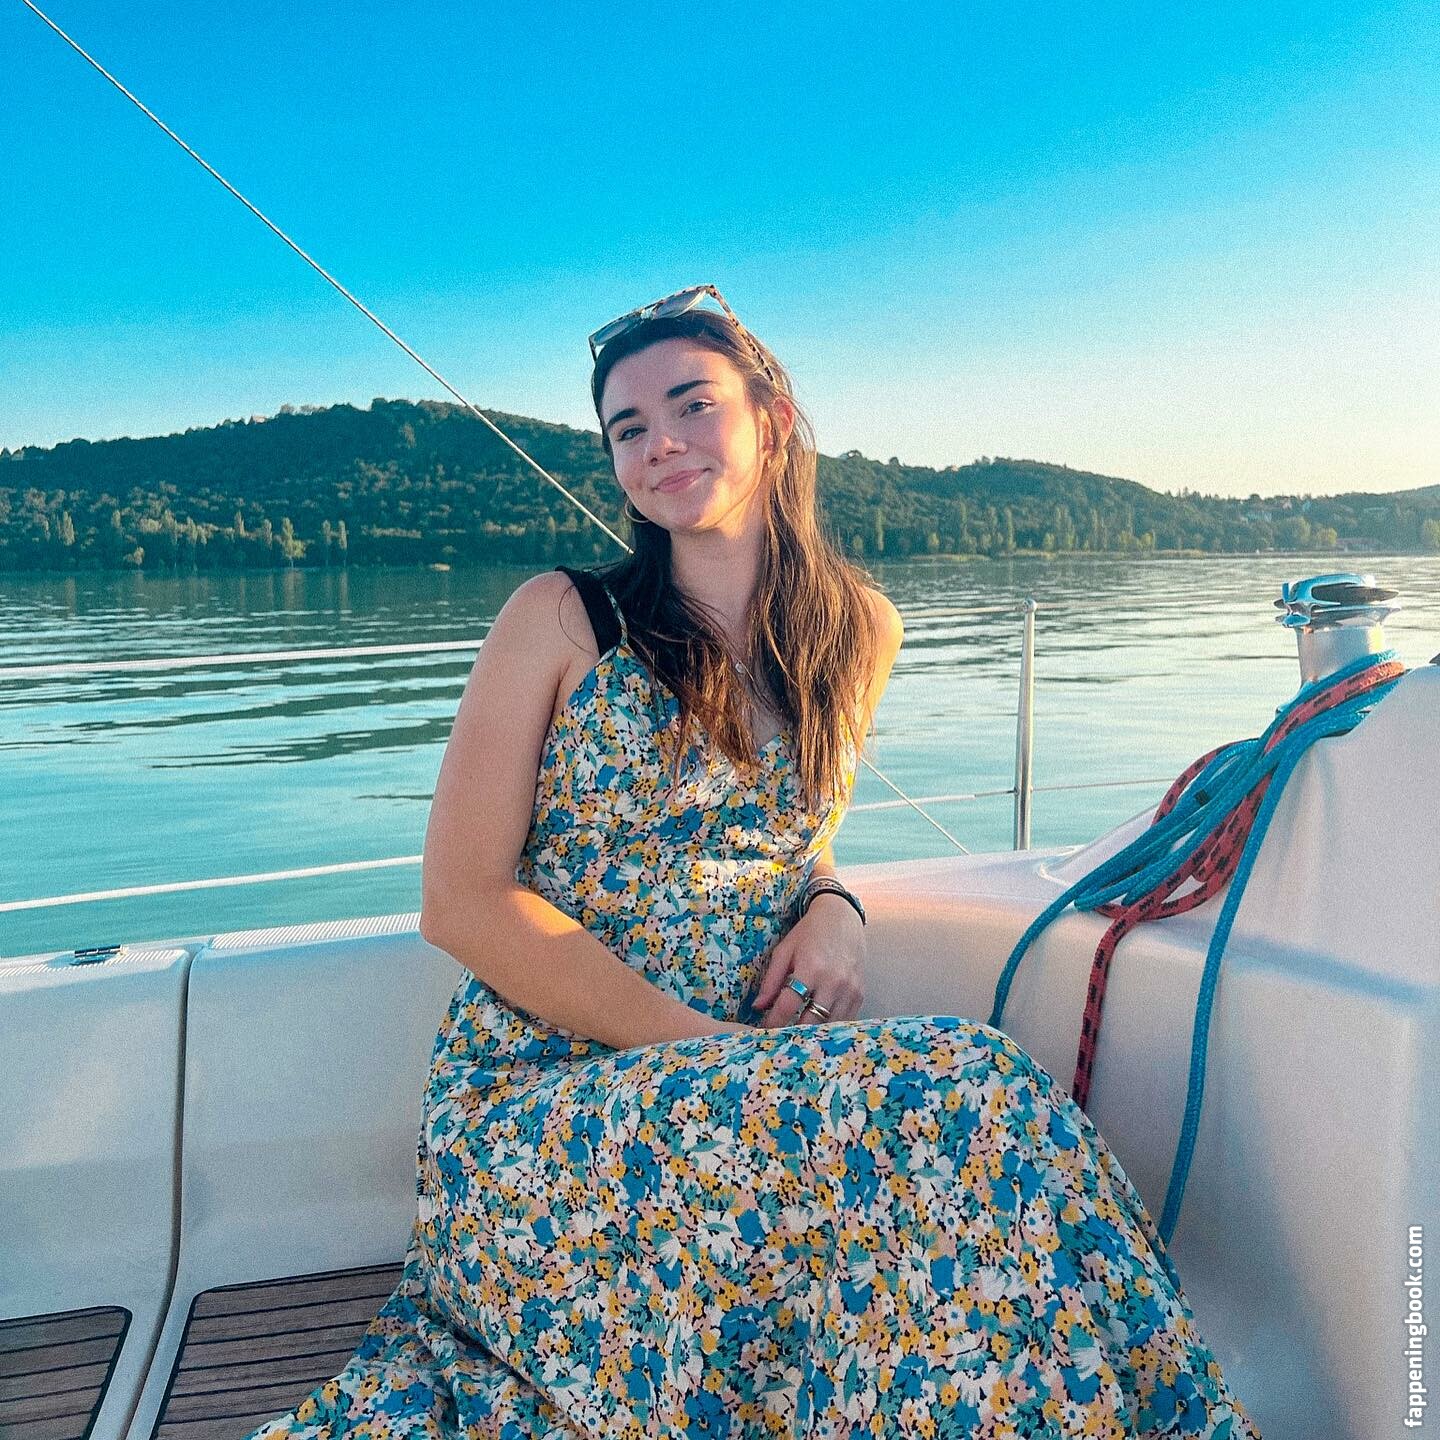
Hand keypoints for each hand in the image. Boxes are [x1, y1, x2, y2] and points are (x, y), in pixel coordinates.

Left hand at [749, 895, 864, 1027]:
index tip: (764, 1031)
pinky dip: (830, 1026)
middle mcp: (833, 981)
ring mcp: (849, 989)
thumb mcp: (785, 950)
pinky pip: (845, 1020)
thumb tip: (758, 1007)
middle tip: (780, 1038)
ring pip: (829, 1025)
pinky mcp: (860, 993)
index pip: (788, 1006)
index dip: (773, 1022)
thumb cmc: (809, 933)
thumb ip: (771, 980)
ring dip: (812, 1033)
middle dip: (792, 1033)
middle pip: (810, 1021)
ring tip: (798, 1036)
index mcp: (810, 969)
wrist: (842, 917)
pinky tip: (818, 1026)